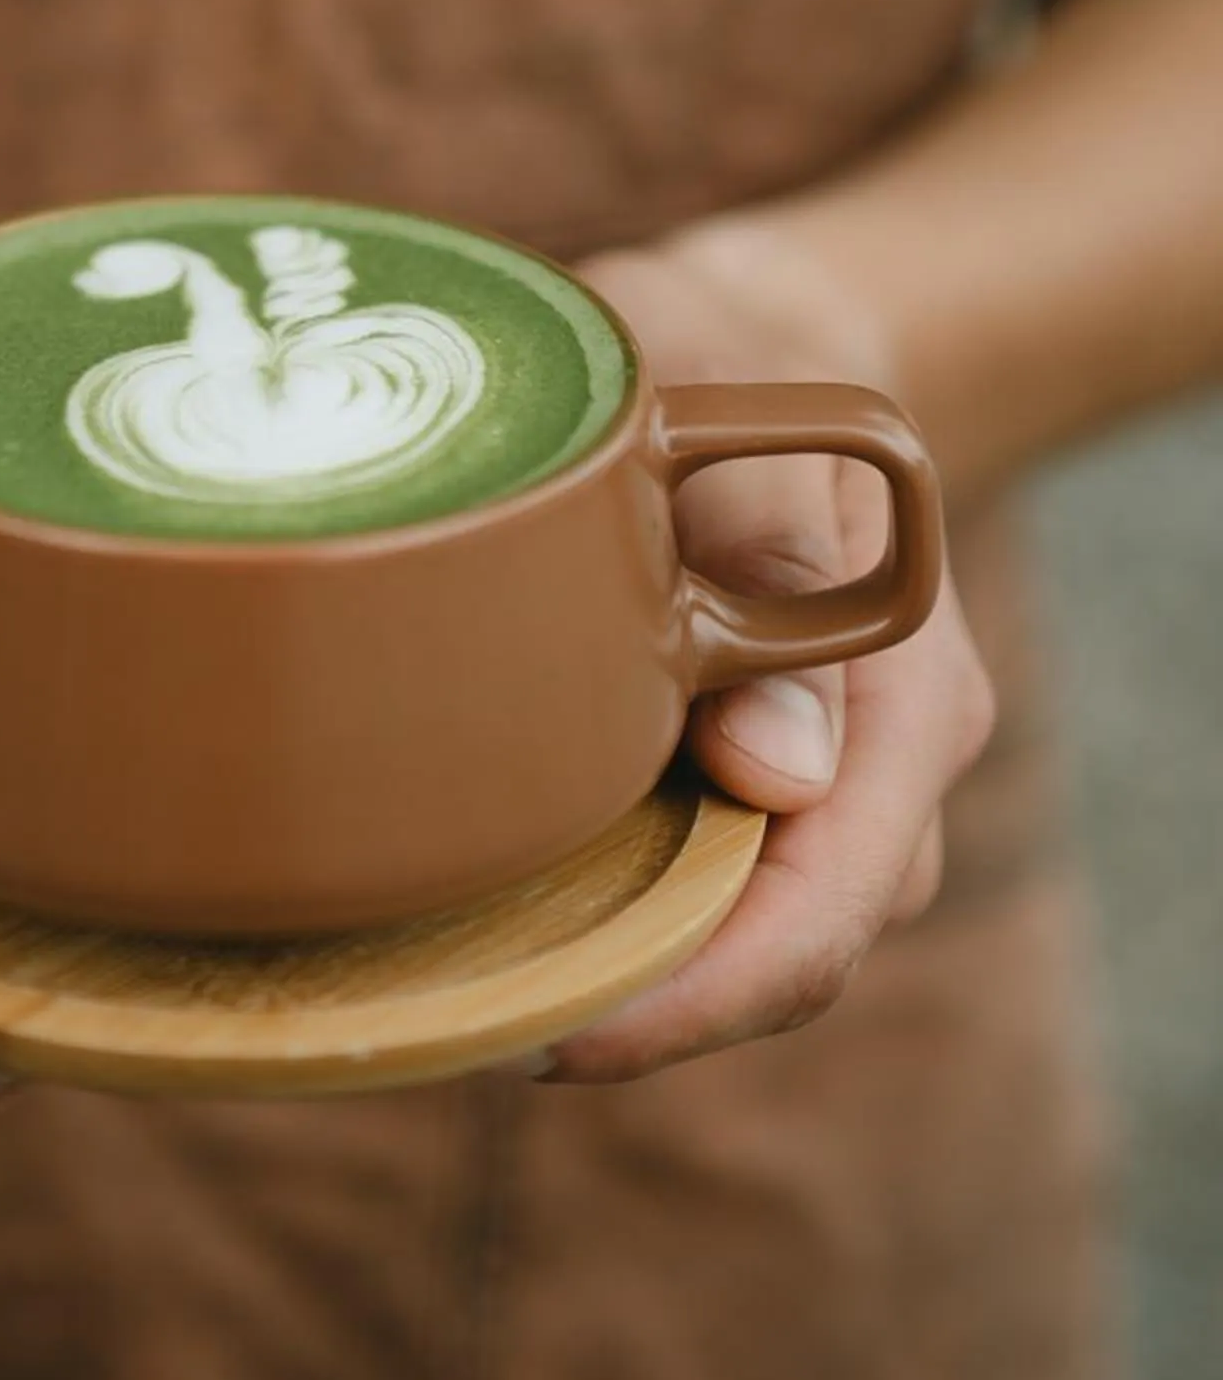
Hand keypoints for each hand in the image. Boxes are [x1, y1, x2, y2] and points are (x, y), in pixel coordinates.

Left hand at [532, 219, 994, 1082]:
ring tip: (465, 992)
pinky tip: (492, 923)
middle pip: (786, 955)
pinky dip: (610, 920)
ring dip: (619, 976)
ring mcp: (821, 784)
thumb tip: (779, 772)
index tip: (560, 1034)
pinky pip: (697, 888)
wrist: (738, 345)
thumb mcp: (746, 411)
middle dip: (643, 1012)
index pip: (830, 903)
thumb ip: (773, 551)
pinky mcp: (745, 781)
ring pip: (737, 937)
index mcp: (912, 699)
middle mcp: (883, 768)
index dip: (703, 994)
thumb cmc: (726, 360)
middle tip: (470, 1030)